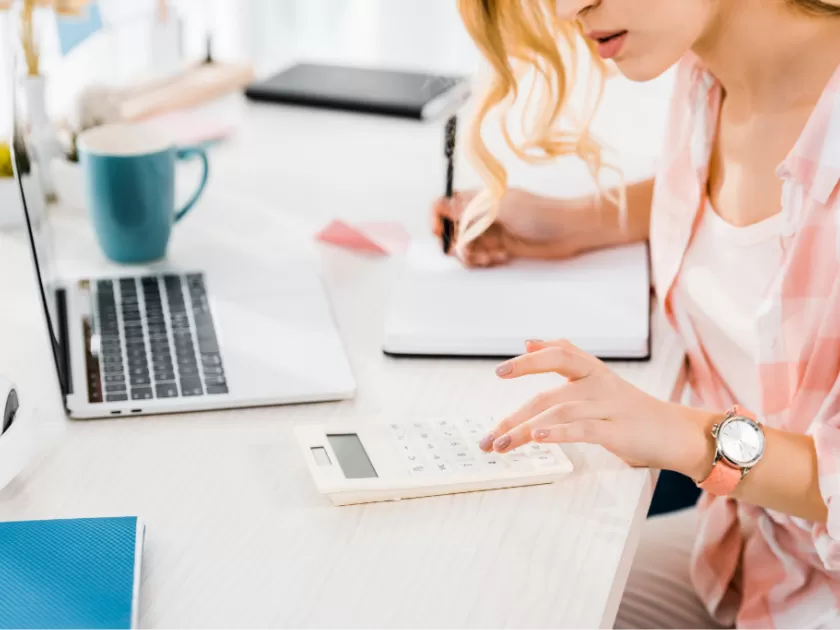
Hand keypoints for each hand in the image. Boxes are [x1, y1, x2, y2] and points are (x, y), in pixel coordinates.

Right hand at [430, 188, 607, 267]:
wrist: (570, 230)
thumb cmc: (540, 212)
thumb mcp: (501, 208)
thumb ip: (469, 209)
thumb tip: (442, 205)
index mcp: (480, 198)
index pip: (446, 203)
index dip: (438, 218)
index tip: (441, 233)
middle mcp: (482, 214)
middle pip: (453, 229)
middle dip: (456, 243)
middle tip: (466, 251)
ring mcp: (492, 231)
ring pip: (466, 246)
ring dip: (471, 255)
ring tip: (488, 258)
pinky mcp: (501, 247)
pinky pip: (481, 257)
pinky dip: (484, 260)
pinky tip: (501, 258)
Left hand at [479, 339, 716, 477]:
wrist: (678, 434)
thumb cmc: (631, 409)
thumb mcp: (598, 379)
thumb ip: (566, 360)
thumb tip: (530, 340)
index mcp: (592, 370)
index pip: (559, 353)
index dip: (529, 361)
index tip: (501, 372)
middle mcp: (598, 384)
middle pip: (548, 394)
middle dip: (513, 416)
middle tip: (489, 436)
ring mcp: (608, 407)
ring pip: (558, 414)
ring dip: (524, 431)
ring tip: (501, 445)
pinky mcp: (617, 431)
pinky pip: (582, 429)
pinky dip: (558, 433)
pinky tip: (538, 438)